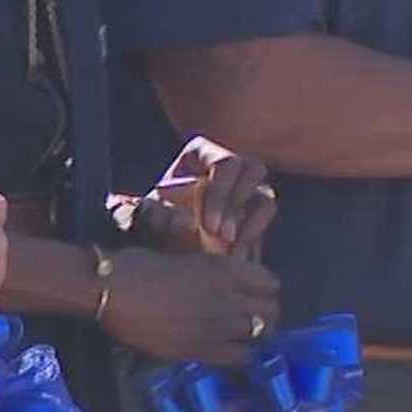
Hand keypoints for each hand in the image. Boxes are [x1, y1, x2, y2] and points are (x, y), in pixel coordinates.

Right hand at [100, 248, 281, 365]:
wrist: (114, 291)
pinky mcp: (201, 350)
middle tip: (253, 316)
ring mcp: (218, 325)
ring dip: (257, 334)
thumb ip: (216, 273)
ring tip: (245, 334)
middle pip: (271, 310)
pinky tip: (231, 351)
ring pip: (261, 333)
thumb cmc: (144, 266)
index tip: (256, 293)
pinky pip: (239, 357)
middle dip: (266, 312)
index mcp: (228, 269)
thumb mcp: (190, 259)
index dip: (265, 289)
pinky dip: (241, 354)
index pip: (271, 283)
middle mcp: (230, 297)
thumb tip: (231, 283)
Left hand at [140, 136, 276, 259]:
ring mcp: (244, 188)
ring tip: (229, 251)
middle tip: (220, 236)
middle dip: (237, 206)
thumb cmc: (148, 225)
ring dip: (251, 222)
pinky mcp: (253, 212)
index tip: (207, 226)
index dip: (222, 193)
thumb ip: (159, 215)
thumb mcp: (145, 218)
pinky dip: (254, 234)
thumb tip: (189, 222)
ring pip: (265, 194)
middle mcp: (227, 166)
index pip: (225, 163)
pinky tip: (235, 256)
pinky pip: (266, 215)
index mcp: (200, 155)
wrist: (156, 247)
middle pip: (252, 170)